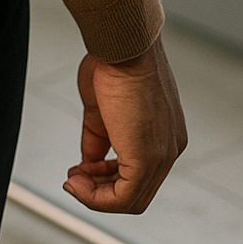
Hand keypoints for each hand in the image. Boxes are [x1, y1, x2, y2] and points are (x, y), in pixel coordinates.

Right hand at [62, 36, 186, 213]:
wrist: (123, 44)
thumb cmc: (115, 61)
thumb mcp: (102, 107)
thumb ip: (98, 138)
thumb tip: (88, 161)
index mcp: (165, 132)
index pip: (139, 171)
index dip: (106, 175)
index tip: (82, 167)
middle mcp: (170, 147)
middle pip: (136, 190)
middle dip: (98, 189)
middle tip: (73, 179)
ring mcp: (162, 155)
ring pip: (130, 199)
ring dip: (95, 195)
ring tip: (73, 180)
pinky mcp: (147, 159)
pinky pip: (123, 197)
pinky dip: (96, 197)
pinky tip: (77, 180)